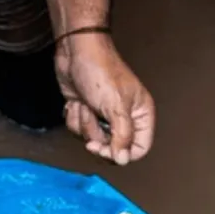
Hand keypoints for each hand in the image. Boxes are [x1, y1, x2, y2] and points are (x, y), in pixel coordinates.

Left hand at [55, 33, 154, 164]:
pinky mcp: (84, 112)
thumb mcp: (115, 107)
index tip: (106, 151)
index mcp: (140, 114)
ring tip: (85, 104)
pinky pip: (78, 129)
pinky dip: (74, 117)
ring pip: (92, 139)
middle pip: (113, 148)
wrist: (74, 53)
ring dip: (84, 123)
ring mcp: (102, 116)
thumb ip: (121, 136)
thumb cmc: (99, 73)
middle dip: (98, 138)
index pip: (139, 148)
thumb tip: (124, 160)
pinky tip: (75, 101)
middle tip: (91, 128)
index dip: (122, 154)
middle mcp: (123, 118)